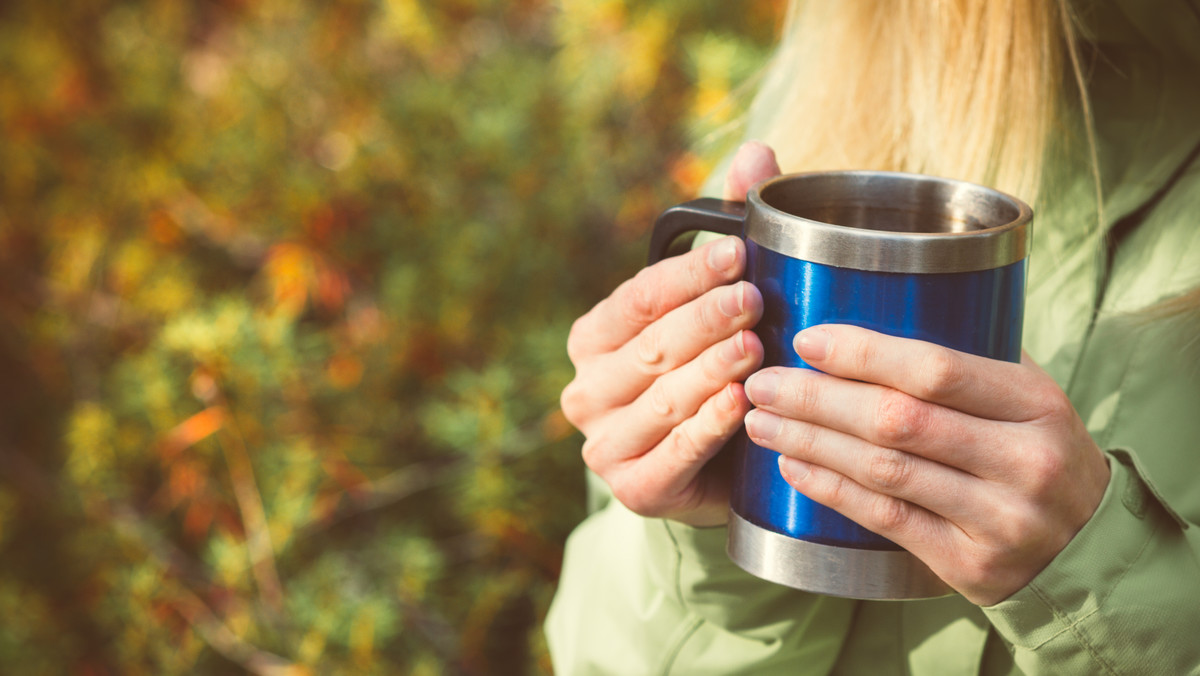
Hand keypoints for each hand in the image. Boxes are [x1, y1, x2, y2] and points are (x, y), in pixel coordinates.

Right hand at [561, 142, 780, 525]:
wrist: (715, 474)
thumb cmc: (710, 376)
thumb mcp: (714, 307)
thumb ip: (730, 232)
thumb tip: (758, 154)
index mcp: (594, 337)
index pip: (638, 297)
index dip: (689, 274)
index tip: (740, 253)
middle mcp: (586, 390)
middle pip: (651, 346)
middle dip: (706, 320)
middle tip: (756, 298)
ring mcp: (604, 444)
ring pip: (663, 397)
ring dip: (711, 370)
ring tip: (756, 346)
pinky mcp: (633, 490)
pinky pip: (673, 453)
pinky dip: (708, 427)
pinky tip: (742, 404)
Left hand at [743, 325, 1110, 604]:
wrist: (1089, 548)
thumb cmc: (1039, 451)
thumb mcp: (1031, 398)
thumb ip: (971, 358)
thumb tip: (879, 302)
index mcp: (1036, 404)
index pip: (936, 369)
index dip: (864, 353)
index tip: (807, 341)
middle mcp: (1023, 462)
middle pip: (898, 421)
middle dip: (818, 399)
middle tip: (764, 382)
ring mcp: (998, 519)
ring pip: (884, 472)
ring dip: (811, 442)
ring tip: (762, 420)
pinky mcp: (970, 566)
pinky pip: (886, 521)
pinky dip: (831, 490)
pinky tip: (793, 466)